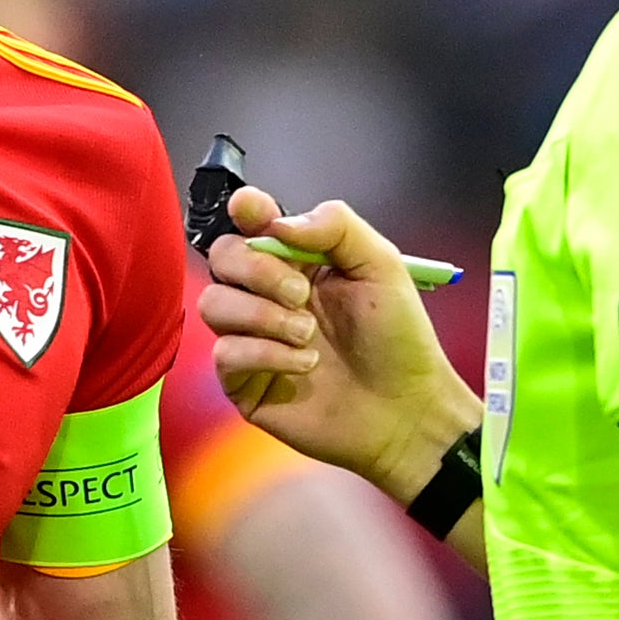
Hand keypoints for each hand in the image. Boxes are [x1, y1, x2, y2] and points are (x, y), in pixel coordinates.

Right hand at [198, 185, 476, 499]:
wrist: (405, 408)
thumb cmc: (398, 338)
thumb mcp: (381, 265)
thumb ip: (335, 226)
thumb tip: (277, 222)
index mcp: (298, 261)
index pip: (252, 223)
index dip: (245, 211)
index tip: (252, 212)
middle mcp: (267, 294)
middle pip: (222, 257)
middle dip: (257, 269)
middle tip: (301, 294)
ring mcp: (252, 338)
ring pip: (213, 304)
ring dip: (262, 315)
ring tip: (308, 335)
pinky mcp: (244, 382)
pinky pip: (224, 354)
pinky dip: (265, 353)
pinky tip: (305, 365)